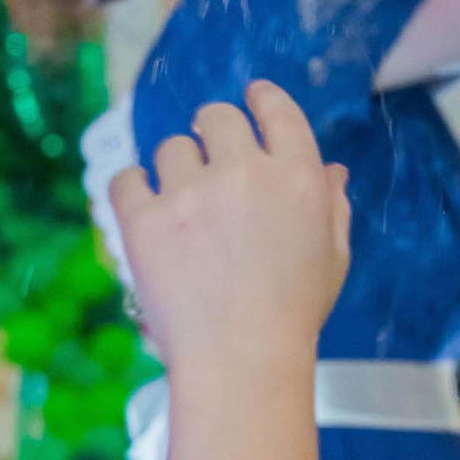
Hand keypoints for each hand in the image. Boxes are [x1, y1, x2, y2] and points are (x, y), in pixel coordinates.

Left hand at [109, 82, 350, 369]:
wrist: (242, 360)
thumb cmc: (294, 314)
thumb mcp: (333, 257)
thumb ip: (333, 206)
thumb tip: (331, 170)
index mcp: (297, 176)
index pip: (276, 110)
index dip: (260, 99)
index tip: (250, 100)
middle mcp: (245, 171)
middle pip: (217, 117)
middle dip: (212, 130)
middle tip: (208, 157)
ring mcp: (190, 193)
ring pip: (171, 148)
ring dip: (176, 169)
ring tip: (183, 207)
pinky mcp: (144, 219)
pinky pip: (126, 179)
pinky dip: (133, 190)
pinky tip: (144, 211)